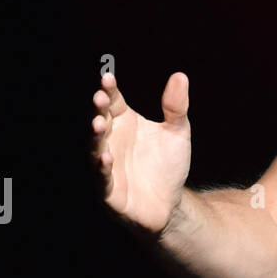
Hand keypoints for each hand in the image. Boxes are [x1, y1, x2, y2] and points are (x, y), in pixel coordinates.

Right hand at [90, 72, 192, 235]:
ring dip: (96, 136)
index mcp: (125, 123)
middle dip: (99, 109)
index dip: (109, 90)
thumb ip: (176, 106)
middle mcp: (113, 141)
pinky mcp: (110, 190)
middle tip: (100, 96)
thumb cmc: (168, 164)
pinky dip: (103, 168)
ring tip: (99, 122)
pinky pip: (103, 179)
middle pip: (102, 122)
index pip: (114, 103)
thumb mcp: (178, 131)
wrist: (170, 202)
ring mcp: (108, 166)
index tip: (108, 77)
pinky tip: (106, 157)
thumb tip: (180, 76)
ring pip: (97, 148)